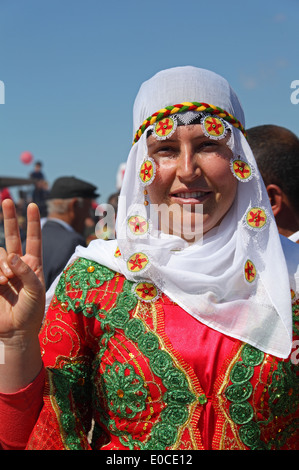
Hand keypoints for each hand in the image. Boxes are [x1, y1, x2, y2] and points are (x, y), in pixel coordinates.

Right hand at [0, 199, 44, 345]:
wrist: (15, 332)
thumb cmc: (32, 313)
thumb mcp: (36, 291)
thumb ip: (26, 272)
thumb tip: (13, 255)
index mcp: (34, 265)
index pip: (34, 239)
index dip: (32, 223)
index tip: (32, 206)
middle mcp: (18, 264)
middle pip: (12, 236)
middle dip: (10, 218)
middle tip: (7, 201)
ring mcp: (2, 271)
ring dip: (0, 265)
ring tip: (5, 282)